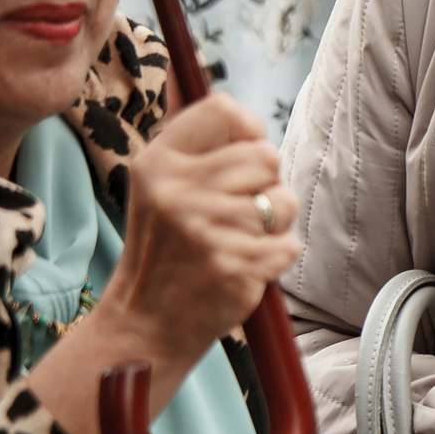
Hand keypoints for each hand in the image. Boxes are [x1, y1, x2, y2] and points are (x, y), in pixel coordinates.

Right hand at [27, 90, 299, 433]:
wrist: (145, 323)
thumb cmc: (169, 251)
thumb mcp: (163, 190)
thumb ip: (203, 153)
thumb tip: (253, 122)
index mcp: (158, 162)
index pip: (223, 110)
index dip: (249, 130)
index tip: (245, 156)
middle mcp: (176, 189)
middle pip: (265, 157)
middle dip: (265, 187)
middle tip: (236, 216)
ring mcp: (203, 228)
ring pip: (283, 201)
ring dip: (274, 225)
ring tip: (236, 243)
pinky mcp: (231, 264)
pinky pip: (288, 245)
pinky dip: (275, 259)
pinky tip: (241, 268)